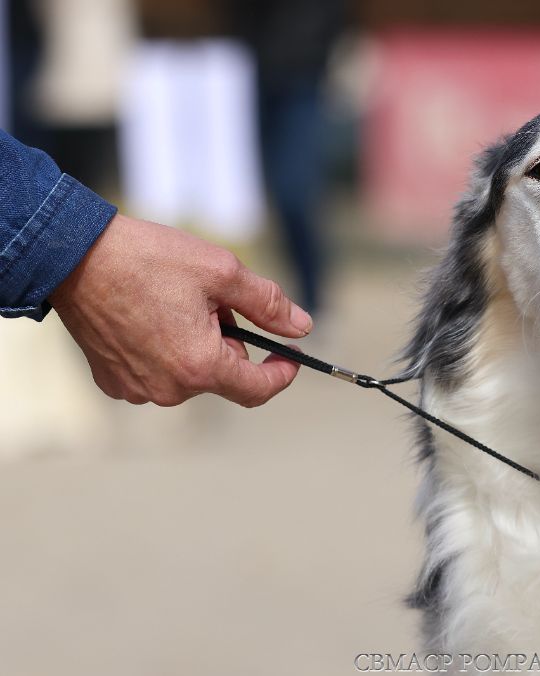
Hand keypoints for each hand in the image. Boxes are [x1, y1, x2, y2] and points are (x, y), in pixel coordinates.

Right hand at [50, 214, 311, 406]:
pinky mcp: (113, 381)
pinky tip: (151, 316)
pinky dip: (167, 350)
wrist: (71, 255)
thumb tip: (301, 328)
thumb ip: (268, 304)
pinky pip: (158, 372)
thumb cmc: (147, 259)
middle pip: (223, 377)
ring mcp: (137, 389)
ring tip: (179, 303)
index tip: (290, 353)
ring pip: (191, 373)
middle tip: (216, 300)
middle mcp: (169, 389)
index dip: (282, 373)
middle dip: (232, 342)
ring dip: (200, 345)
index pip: (259, 390)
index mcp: (200, 367)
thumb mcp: (222, 272)